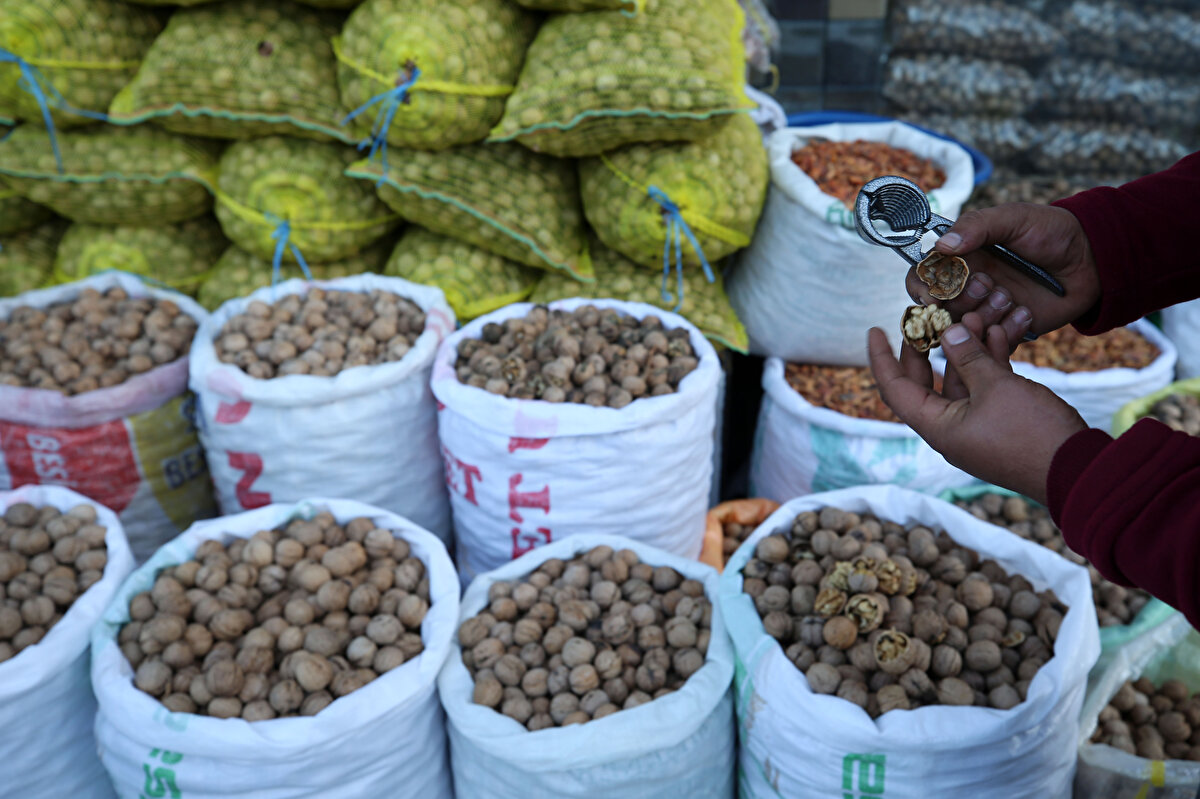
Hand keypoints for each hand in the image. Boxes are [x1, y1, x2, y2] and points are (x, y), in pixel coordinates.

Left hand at [867, 321, 1087, 505]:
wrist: (1078, 469)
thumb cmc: (1031, 433)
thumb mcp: (997, 388)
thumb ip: (969, 358)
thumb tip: (950, 332)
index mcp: (937, 426)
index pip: (895, 388)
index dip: (882, 358)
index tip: (874, 329)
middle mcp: (950, 428)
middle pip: (926, 382)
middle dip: (926, 347)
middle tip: (926, 317)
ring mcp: (975, 426)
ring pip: (960, 380)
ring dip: (966, 349)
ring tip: (974, 315)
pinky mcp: (1000, 421)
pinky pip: (985, 387)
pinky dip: (989, 362)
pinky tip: (998, 333)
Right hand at [906, 203, 1101, 335]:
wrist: (1092, 258)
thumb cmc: (1051, 232)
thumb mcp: (1013, 218)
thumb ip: (977, 226)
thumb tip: (941, 245)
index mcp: (960, 259)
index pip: (922, 278)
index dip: (921, 289)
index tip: (933, 295)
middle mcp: (966, 288)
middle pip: (937, 308)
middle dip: (958, 301)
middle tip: (987, 285)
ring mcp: (986, 311)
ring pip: (961, 329)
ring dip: (981, 315)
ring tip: (1009, 297)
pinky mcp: (1006, 332)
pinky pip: (991, 345)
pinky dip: (1002, 333)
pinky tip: (1023, 312)